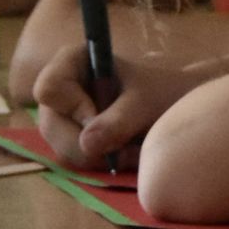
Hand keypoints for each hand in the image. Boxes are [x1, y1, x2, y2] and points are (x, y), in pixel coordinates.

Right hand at [33, 41, 187, 169]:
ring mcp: (64, 117)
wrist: (178, 109)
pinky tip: (125, 157)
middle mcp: (61, 90)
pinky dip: (101, 166)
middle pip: (51, 125)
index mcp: (72, 62)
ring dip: (98, 159)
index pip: (49, 89)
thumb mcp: (146, 102)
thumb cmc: (164, 93)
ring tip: (132, 151)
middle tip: (123, 145)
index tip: (101, 114)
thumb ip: (119, 120)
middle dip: (86, 143)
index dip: (72, 107)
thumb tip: (86, 144)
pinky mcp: (73, 140)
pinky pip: (75, 162)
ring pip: (62, 149)